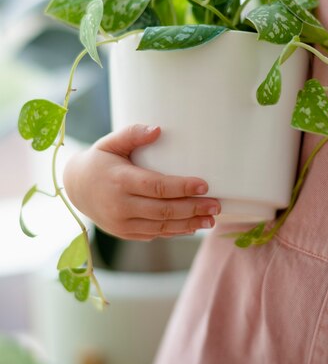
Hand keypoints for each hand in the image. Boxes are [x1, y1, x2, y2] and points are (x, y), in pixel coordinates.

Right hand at [63, 124, 220, 239]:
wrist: (76, 188)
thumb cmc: (100, 160)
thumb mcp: (111, 142)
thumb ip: (133, 133)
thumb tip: (158, 129)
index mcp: (119, 181)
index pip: (156, 186)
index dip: (181, 187)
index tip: (204, 185)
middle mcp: (120, 206)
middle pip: (163, 210)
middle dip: (192, 209)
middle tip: (216, 206)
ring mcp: (121, 224)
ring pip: (161, 227)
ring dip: (189, 225)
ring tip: (211, 220)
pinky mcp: (125, 233)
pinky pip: (154, 235)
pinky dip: (175, 232)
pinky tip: (193, 226)